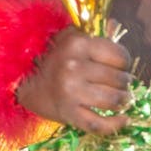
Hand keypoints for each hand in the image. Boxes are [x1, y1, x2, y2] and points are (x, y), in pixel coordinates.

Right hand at [16, 25, 131, 133]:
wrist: (24, 80)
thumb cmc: (55, 56)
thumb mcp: (72, 37)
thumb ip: (96, 32)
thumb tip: (115, 25)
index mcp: (79, 44)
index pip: (118, 56)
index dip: (125, 62)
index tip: (122, 66)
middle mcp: (74, 67)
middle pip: (118, 79)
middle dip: (125, 83)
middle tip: (123, 84)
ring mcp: (71, 92)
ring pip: (112, 100)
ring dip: (123, 101)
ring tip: (123, 99)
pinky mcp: (68, 114)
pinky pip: (98, 124)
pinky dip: (115, 124)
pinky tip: (124, 119)